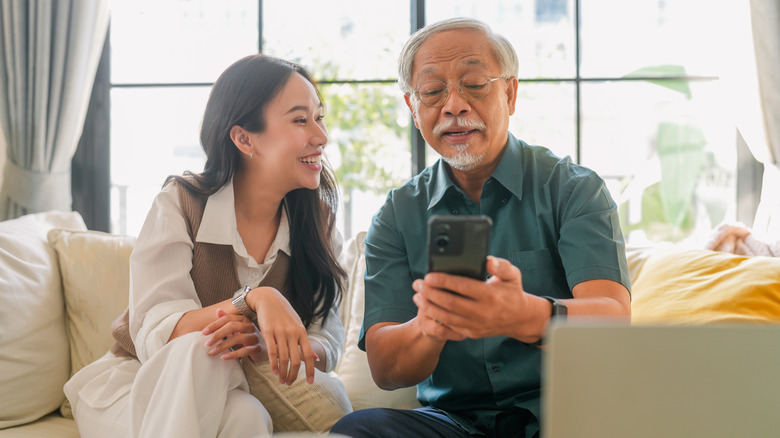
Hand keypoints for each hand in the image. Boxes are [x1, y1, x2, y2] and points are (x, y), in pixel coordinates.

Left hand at [202, 309, 266, 362]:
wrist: (265, 348)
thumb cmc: (247, 338)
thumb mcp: (237, 329)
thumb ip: (227, 320)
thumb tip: (218, 311)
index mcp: (244, 319)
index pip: (227, 319)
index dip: (215, 325)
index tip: (204, 332)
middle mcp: (250, 326)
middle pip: (232, 327)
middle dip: (218, 335)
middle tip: (207, 343)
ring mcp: (255, 337)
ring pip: (238, 338)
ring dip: (223, 346)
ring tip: (212, 352)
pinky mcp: (258, 348)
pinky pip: (245, 350)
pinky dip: (233, 354)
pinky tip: (224, 357)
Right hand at [247, 287, 317, 384]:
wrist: (268, 299)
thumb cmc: (284, 314)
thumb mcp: (298, 326)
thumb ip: (305, 342)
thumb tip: (316, 358)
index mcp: (302, 332)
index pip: (309, 355)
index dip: (311, 370)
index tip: (310, 382)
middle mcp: (293, 333)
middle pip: (296, 360)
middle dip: (294, 375)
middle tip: (290, 383)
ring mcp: (281, 332)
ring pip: (284, 358)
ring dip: (283, 372)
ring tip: (282, 381)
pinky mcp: (268, 332)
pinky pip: (272, 351)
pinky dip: (274, 364)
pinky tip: (274, 372)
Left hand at [413, 256, 541, 341]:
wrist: (519, 318)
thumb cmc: (512, 292)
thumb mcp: (512, 275)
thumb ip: (501, 266)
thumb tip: (488, 261)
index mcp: (491, 295)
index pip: (462, 287)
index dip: (444, 281)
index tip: (429, 276)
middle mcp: (483, 312)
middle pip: (450, 303)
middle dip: (431, 293)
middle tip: (418, 284)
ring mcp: (477, 325)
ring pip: (447, 317)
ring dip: (429, 306)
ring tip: (417, 296)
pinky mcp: (472, 333)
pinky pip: (450, 326)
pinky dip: (436, 317)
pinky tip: (427, 308)